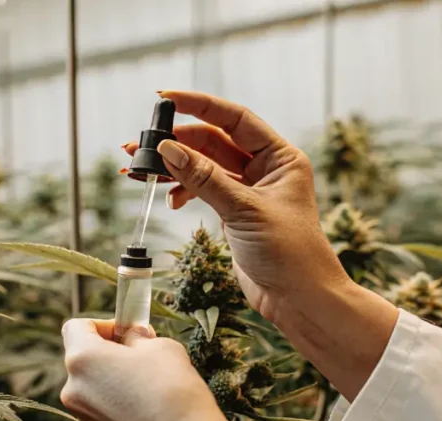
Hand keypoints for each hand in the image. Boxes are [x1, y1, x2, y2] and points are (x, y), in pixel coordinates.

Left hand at [59, 319, 234, 420]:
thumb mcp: (162, 347)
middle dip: (110, 361)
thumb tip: (133, 339)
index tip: (126, 333)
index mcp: (83, 360)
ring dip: (114, 392)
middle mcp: (74, 393)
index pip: (75, 328)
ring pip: (94, 398)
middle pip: (84, 367)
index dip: (102, 326)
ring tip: (151, 398)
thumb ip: (138, 339)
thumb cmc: (175, 391)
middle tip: (144, 363)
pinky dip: (121, 420)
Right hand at [124, 90, 398, 398]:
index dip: (200, 105)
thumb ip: (203, 178)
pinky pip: (203, 189)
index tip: (166, 99)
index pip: (235, 119)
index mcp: (280, 157)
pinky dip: (184, 190)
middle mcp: (265, 169)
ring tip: (140, 171)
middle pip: (214, 141)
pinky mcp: (235, 213)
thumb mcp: (243, 210)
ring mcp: (249, 191)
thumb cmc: (289, 252)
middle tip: (141, 146)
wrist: (301, 300)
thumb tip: (167, 149)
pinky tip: (170, 199)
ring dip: (174, 167)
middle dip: (177, 142)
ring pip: (204, 166)